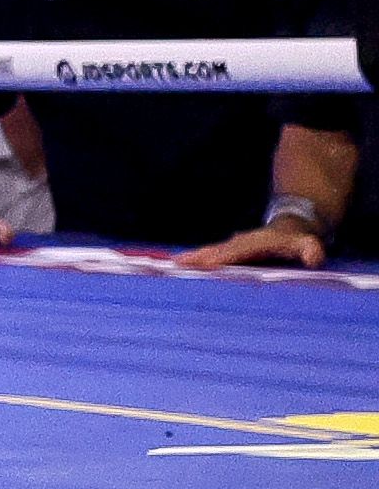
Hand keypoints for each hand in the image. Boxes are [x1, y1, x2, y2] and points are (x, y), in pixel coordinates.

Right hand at [177, 215, 333, 271]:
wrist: (294, 224)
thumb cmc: (300, 239)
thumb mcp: (309, 242)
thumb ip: (310, 249)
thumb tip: (313, 256)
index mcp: (256, 243)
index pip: (237, 252)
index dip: (222, 257)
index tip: (207, 263)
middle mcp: (241, 244)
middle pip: (217, 251)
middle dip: (199, 257)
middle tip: (178, 263)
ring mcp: (236, 247)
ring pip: (212, 252)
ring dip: (195, 258)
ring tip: (176, 264)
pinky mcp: (233, 252)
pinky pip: (214, 256)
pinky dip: (199, 260)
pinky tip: (186, 264)